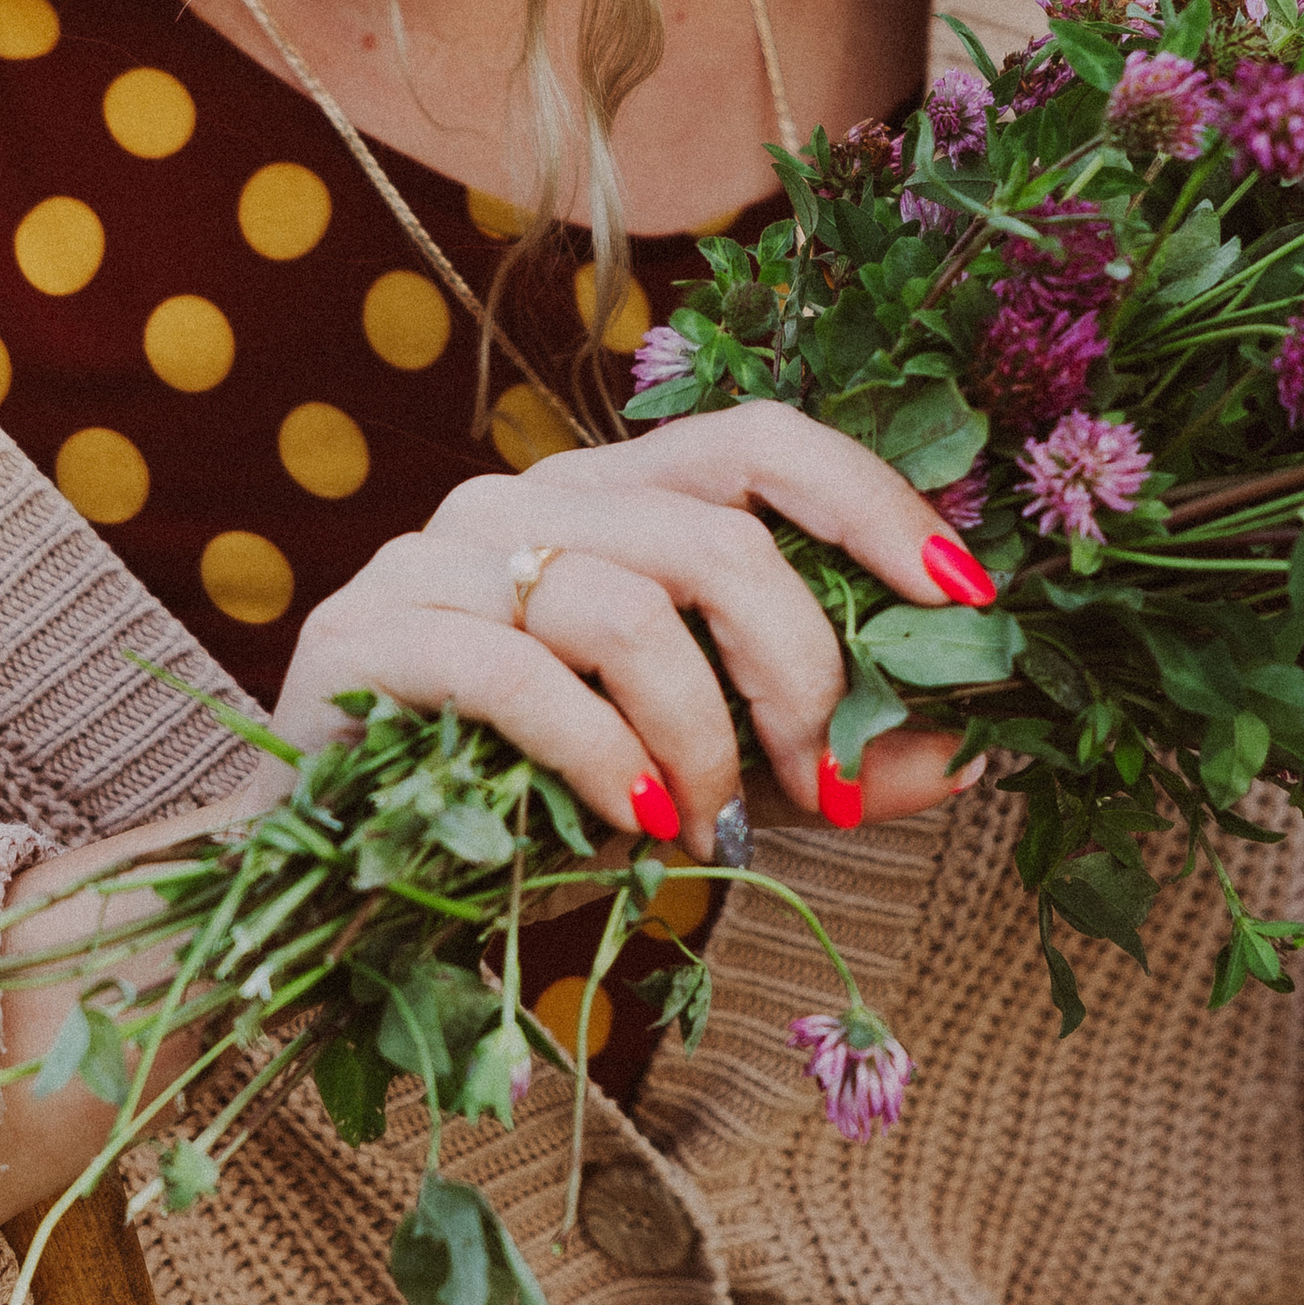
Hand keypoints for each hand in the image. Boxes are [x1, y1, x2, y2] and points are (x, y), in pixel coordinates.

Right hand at [271, 398, 990, 852]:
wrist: (328, 864)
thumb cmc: (528, 800)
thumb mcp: (706, 766)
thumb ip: (824, 756)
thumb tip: (975, 755)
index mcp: (612, 496)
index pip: (759, 440)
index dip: (871, 500)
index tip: (967, 594)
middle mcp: (524, 498)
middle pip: (709, 533)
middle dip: (799, 667)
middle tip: (821, 782)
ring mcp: (434, 560)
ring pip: (621, 604)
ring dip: (699, 735)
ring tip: (709, 827)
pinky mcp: (365, 640)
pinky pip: (514, 672)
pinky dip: (601, 754)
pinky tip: (637, 823)